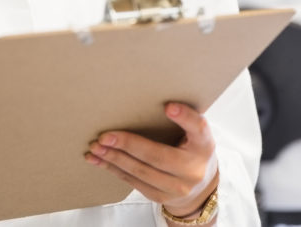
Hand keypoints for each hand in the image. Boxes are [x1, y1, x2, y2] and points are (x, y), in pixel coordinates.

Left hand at [86, 102, 218, 218]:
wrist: (200, 187)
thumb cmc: (193, 150)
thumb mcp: (196, 133)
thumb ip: (183, 119)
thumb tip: (157, 102)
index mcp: (204, 145)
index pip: (198, 128)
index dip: (185, 117)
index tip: (168, 107)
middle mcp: (193, 169)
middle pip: (158, 156)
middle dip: (128, 145)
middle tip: (105, 136)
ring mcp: (177, 187)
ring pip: (141, 172)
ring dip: (115, 159)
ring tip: (97, 147)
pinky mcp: (161, 197)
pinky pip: (134, 182)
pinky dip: (115, 170)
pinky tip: (101, 160)